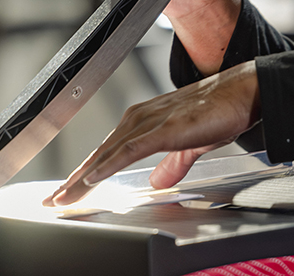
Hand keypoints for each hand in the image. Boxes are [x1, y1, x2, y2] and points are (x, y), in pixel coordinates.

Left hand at [45, 61, 260, 206]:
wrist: (242, 92)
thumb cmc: (219, 111)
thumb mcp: (190, 143)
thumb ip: (172, 162)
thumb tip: (158, 180)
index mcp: (143, 121)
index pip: (106, 153)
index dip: (84, 174)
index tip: (67, 193)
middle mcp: (140, 118)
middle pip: (99, 155)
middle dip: (74, 181)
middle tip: (52, 201)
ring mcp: (150, 122)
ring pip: (108, 154)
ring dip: (83, 177)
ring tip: (64, 197)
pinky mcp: (164, 128)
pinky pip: (130, 150)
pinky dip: (109, 165)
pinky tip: (94, 178)